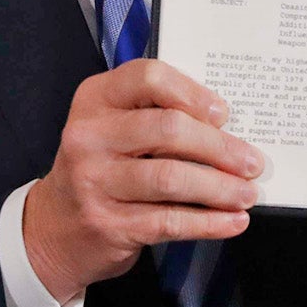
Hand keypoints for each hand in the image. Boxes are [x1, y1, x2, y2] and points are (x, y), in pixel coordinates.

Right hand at [22, 59, 262, 303]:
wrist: (54, 229)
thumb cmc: (101, 170)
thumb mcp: (114, 129)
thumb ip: (156, 116)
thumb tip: (227, 128)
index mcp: (95, 99)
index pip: (148, 78)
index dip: (193, 93)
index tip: (223, 115)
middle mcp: (89, 136)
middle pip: (168, 130)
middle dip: (220, 148)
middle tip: (252, 163)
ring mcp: (94, 181)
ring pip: (172, 179)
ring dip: (221, 188)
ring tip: (248, 194)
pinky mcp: (107, 223)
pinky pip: (169, 220)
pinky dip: (209, 222)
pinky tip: (233, 221)